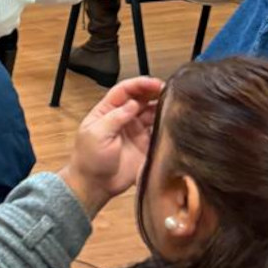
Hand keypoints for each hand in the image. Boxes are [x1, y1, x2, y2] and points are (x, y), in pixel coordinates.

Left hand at [58, 77, 163, 216]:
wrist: (95, 184)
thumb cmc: (90, 157)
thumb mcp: (96, 134)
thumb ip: (115, 118)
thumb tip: (133, 103)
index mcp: (107, 110)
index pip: (124, 91)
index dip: (139, 84)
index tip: (154, 83)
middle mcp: (124, 117)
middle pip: (141, 99)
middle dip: (155, 92)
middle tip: (172, 91)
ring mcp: (136, 131)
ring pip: (152, 114)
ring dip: (163, 108)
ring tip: (178, 105)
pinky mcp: (146, 146)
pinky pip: (159, 132)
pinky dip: (167, 126)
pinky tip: (177, 123)